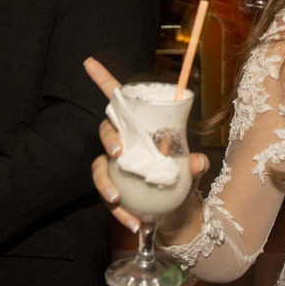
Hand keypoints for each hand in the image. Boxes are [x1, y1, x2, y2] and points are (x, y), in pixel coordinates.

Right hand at [84, 57, 207, 233]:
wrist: (181, 213)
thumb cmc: (182, 179)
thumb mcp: (194, 169)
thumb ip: (196, 163)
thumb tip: (195, 161)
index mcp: (141, 128)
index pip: (120, 100)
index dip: (104, 80)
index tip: (89, 62)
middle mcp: (125, 144)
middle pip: (107, 132)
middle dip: (109, 139)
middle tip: (119, 153)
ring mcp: (117, 169)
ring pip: (99, 168)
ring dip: (105, 183)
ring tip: (117, 198)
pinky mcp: (116, 192)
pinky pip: (110, 200)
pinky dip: (120, 214)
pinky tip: (135, 223)